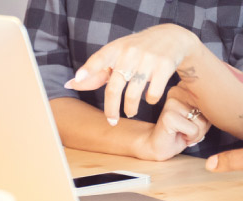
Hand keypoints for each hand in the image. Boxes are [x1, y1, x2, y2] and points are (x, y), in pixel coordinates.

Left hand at [64, 23, 203, 124]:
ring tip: (130, 111)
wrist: (172, 38)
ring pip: (133, 94)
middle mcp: (130, 52)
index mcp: (116, 49)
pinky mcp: (164, 66)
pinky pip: (153, 94)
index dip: (88, 70)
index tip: (76, 79)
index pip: (99, 58)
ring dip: (130, 108)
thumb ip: (95, 72)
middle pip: (114, 87)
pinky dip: (150, 100)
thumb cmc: (137, 51)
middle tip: (111, 120)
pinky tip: (149, 98)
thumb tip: (70, 84)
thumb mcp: (117, 56)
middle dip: (111, 109)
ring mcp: (148, 59)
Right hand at [131, 89, 209, 160]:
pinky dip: (190, 137)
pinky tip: (180, 135)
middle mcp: (177, 89)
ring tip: (184, 131)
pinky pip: (193, 130)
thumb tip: (221, 107)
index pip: (211, 99)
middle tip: (189, 128)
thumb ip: (209, 106)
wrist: (159, 144)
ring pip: (201, 121)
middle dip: (203, 124)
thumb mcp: (200, 114)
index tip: (194, 119)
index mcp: (185, 86)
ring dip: (197, 133)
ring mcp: (171, 101)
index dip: (208, 115)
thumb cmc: (182, 130)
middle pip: (207, 110)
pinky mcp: (168, 116)